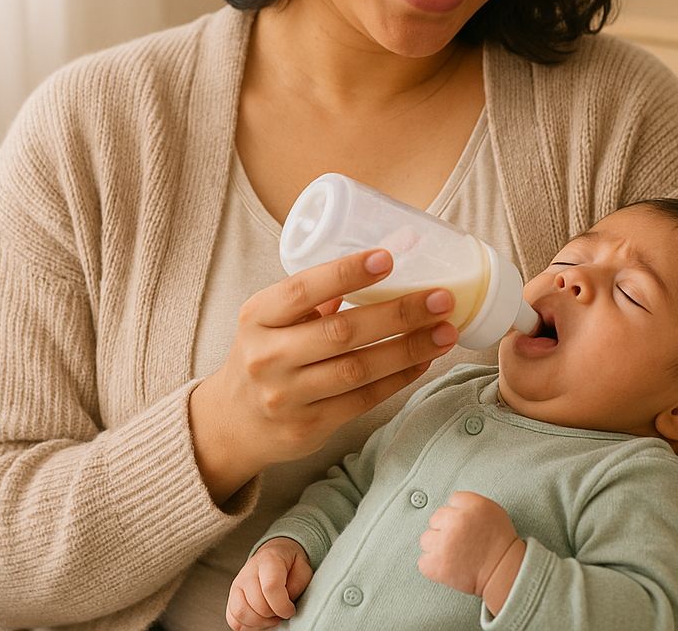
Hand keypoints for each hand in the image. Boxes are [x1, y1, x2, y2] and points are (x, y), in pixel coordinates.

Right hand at [190, 249, 457, 501]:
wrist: (233, 421)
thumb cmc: (268, 351)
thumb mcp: (275, 317)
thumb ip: (322, 292)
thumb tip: (395, 249)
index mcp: (257, 316)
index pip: (302, 290)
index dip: (346, 273)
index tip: (388, 257)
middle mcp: (267, 356)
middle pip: (341, 332)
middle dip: (398, 313)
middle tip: (440, 298)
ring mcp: (286, 396)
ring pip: (358, 369)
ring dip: (409, 348)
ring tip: (445, 331)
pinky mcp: (308, 427)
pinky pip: (363, 400)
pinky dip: (399, 378)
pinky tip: (423, 360)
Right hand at [227, 537, 311, 629]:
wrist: (275, 555)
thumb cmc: (289, 564)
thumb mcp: (303, 567)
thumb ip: (298, 584)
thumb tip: (288, 601)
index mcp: (269, 559)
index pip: (270, 587)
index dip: (282, 606)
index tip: (290, 610)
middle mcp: (249, 571)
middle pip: (257, 604)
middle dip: (273, 615)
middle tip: (282, 612)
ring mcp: (238, 584)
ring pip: (241, 613)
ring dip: (259, 622)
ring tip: (271, 616)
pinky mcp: (232, 597)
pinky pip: (233, 619)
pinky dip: (247, 626)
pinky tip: (260, 620)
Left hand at [418, 492, 524, 612]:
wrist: (503, 572)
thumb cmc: (500, 545)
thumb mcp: (492, 512)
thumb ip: (470, 504)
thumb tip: (453, 506)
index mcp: (471, 505)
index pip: (452, 500)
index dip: (458, 514)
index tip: (464, 525)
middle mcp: (456, 520)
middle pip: (436, 518)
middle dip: (445, 530)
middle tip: (459, 542)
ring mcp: (444, 542)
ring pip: (426, 538)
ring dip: (437, 547)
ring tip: (453, 555)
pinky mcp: (436, 563)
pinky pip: (423, 561)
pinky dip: (433, 566)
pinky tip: (447, 567)